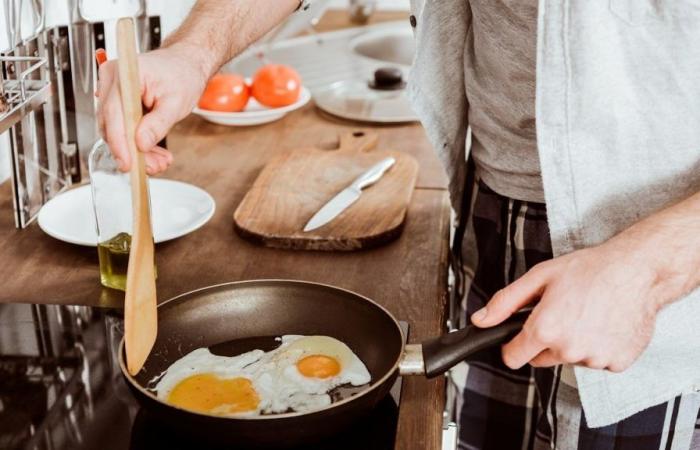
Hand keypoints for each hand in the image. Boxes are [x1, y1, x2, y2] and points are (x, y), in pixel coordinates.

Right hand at [96, 45, 207, 174]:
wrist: (186, 64)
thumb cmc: (182, 74)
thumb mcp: (176, 101)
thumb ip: (158, 123)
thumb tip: (140, 143)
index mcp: (124, 74)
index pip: (113, 114)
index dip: (119, 142)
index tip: (127, 163)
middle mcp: (111, 82)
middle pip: (112, 125)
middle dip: (131, 151)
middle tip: (153, 167)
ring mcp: (112, 93)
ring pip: (117, 131)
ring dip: (137, 151)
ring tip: (160, 161)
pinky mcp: (118, 104)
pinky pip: (123, 129)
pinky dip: (138, 144)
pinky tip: (155, 154)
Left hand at [470, 237, 663, 371]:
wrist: (637, 270)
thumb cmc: (590, 269)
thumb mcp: (539, 277)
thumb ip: (505, 302)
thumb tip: (480, 320)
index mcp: (545, 329)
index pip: (513, 358)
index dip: (512, 346)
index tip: (518, 337)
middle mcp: (568, 349)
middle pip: (540, 359)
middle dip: (544, 341)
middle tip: (561, 313)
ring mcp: (594, 358)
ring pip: (569, 359)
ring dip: (573, 343)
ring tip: (586, 313)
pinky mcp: (617, 363)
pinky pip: (596, 361)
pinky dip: (598, 346)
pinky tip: (604, 323)